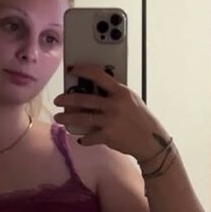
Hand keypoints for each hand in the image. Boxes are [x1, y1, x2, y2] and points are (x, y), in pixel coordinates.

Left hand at [53, 64, 170, 161]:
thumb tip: (96, 92)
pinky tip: (81, 138)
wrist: (151, 141)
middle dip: (67, 99)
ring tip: (59, 118)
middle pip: (84, 99)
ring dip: (68, 118)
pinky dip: (84, 138)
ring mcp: (110, 121)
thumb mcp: (132, 100)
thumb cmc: (142, 120)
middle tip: (58, 100)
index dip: (83, 70)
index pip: (98, 75)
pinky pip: (90, 136)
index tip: (72, 69)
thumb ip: (115, 95)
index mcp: (121, 92)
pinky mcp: (108, 136)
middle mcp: (114, 105)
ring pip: (82, 117)